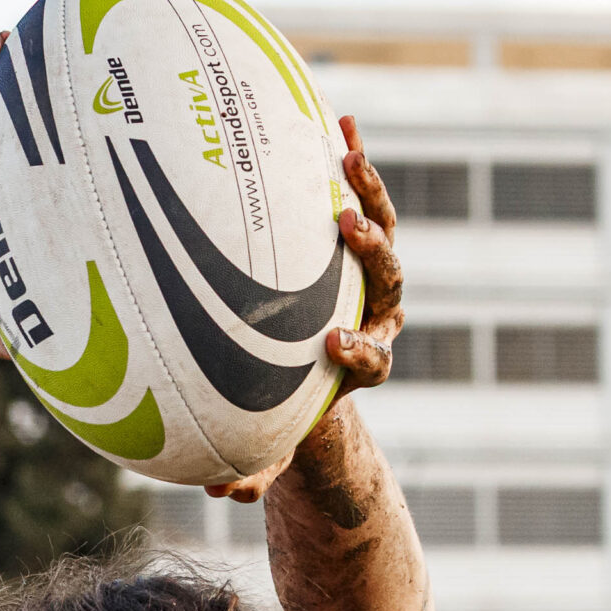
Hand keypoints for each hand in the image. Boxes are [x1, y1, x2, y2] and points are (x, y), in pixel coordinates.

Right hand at [213, 114, 404, 503]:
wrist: (315, 372)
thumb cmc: (288, 410)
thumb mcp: (273, 444)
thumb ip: (256, 468)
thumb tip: (220, 493)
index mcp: (365, 364)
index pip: (376, 360)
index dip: (361, 352)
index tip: (333, 345)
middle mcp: (378, 313)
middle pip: (390, 280)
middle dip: (373, 253)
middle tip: (346, 230)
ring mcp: (371, 273)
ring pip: (382, 228)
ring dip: (366, 189)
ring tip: (344, 152)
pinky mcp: (358, 239)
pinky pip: (357, 194)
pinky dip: (350, 159)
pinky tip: (337, 118)